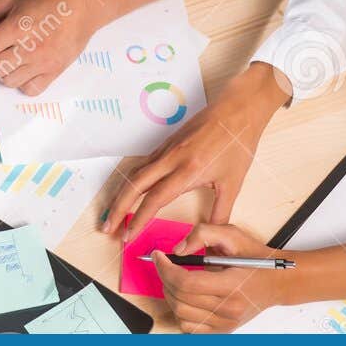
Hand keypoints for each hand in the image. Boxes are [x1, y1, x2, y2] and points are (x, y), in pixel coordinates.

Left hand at [0, 0, 100, 94]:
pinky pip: (29, 90)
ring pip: (8, 82)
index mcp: (16, 28)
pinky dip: (22, 82)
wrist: (83, 5)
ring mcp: (43, 63)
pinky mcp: (55, 72)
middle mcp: (29, 48)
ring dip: (3, 70)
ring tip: (11, 54)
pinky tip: (25, 66)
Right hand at [103, 62, 288, 241]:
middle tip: (107, 228)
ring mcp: (167, 149)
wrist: (238, 109)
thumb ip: (220, 212)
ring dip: (121, 195)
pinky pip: (143, 164)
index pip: (154, 199)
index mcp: (187, 171)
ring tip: (113, 214)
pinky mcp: (167, 143)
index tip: (128, 235)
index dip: (138, 219)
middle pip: (134, 185)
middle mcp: (171, 159)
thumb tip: (211, 234)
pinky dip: (131, 180)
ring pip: (135, 174)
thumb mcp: (233, 183)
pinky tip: (130, 190)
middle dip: (117, 208)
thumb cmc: (237, 143)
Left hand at [155, 223, 283, 332]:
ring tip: (174, 278)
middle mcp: (229, 310)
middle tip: (163, 263)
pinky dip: (180, 312)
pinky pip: (190, 328)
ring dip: (170, 294)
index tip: (158, 255)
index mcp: (232, 286)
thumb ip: (203, 234)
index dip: (165, 268)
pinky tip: (184, 297)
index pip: (186, 284)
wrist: (278, 282)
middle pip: (180, 299)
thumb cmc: (257, 259)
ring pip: (181, 315)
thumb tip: (177, 250)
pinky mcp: (222, 330)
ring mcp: (225, 323)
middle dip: (164, 278)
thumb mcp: (232, 235)